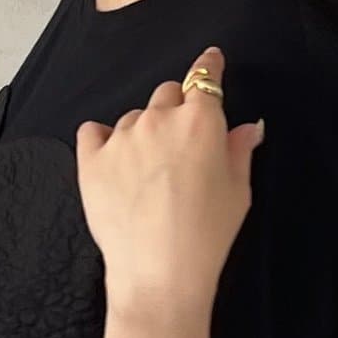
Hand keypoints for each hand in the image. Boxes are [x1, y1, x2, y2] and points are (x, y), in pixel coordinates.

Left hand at [74, 45, 264, 317]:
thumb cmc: (207, 237)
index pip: (205, 75)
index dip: (209, 67)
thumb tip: (246, 127)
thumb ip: (238, 150)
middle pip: (168, 94)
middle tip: (180, 145)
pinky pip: (93, 132)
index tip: (210, 62)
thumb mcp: (238, 193)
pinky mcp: (91, 161)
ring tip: (149, 173)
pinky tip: (114, 163)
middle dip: (176, 110)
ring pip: (133, 117)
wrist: (159, 275)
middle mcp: (159, 118)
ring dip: (143, 132)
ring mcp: (121, 138)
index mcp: (201, 120)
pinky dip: (103, 141)